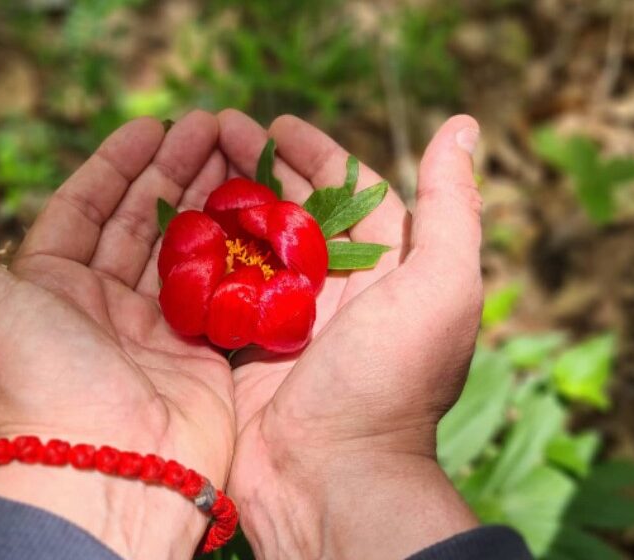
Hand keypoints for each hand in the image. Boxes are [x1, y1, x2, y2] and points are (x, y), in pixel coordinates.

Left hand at [0, 111, 235, 559]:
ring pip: (183, 246)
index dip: (115, 163)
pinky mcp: (200, 351)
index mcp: (46, 287)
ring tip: (235, 149)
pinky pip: (219, 286)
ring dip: (207, 197)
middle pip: (139, 220)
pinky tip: (255, 208)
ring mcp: (153, 329)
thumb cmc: (29, 377)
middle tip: (208, 124)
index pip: (83, 207)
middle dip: (171, 169)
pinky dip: (235, 247)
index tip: (152, 124)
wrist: (101, 469)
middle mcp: (100, 306)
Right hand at [217, 110, 483, 558]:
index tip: (277, 124)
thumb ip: (451, 208)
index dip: (317, 155)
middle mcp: (335, 297)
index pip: (350, 196)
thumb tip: (464, 126)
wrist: (331, 479)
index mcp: (384, 276)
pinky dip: (196, 259)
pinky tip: (169, 227)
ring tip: (186, 164)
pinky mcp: (240, 352)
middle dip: (259, 170)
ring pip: (250, 248)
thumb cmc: (391, 382)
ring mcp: (283, 325)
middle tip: (215, 131)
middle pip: (293, 216)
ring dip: (222, 205)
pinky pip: (215, 292)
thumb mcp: (440, 287)